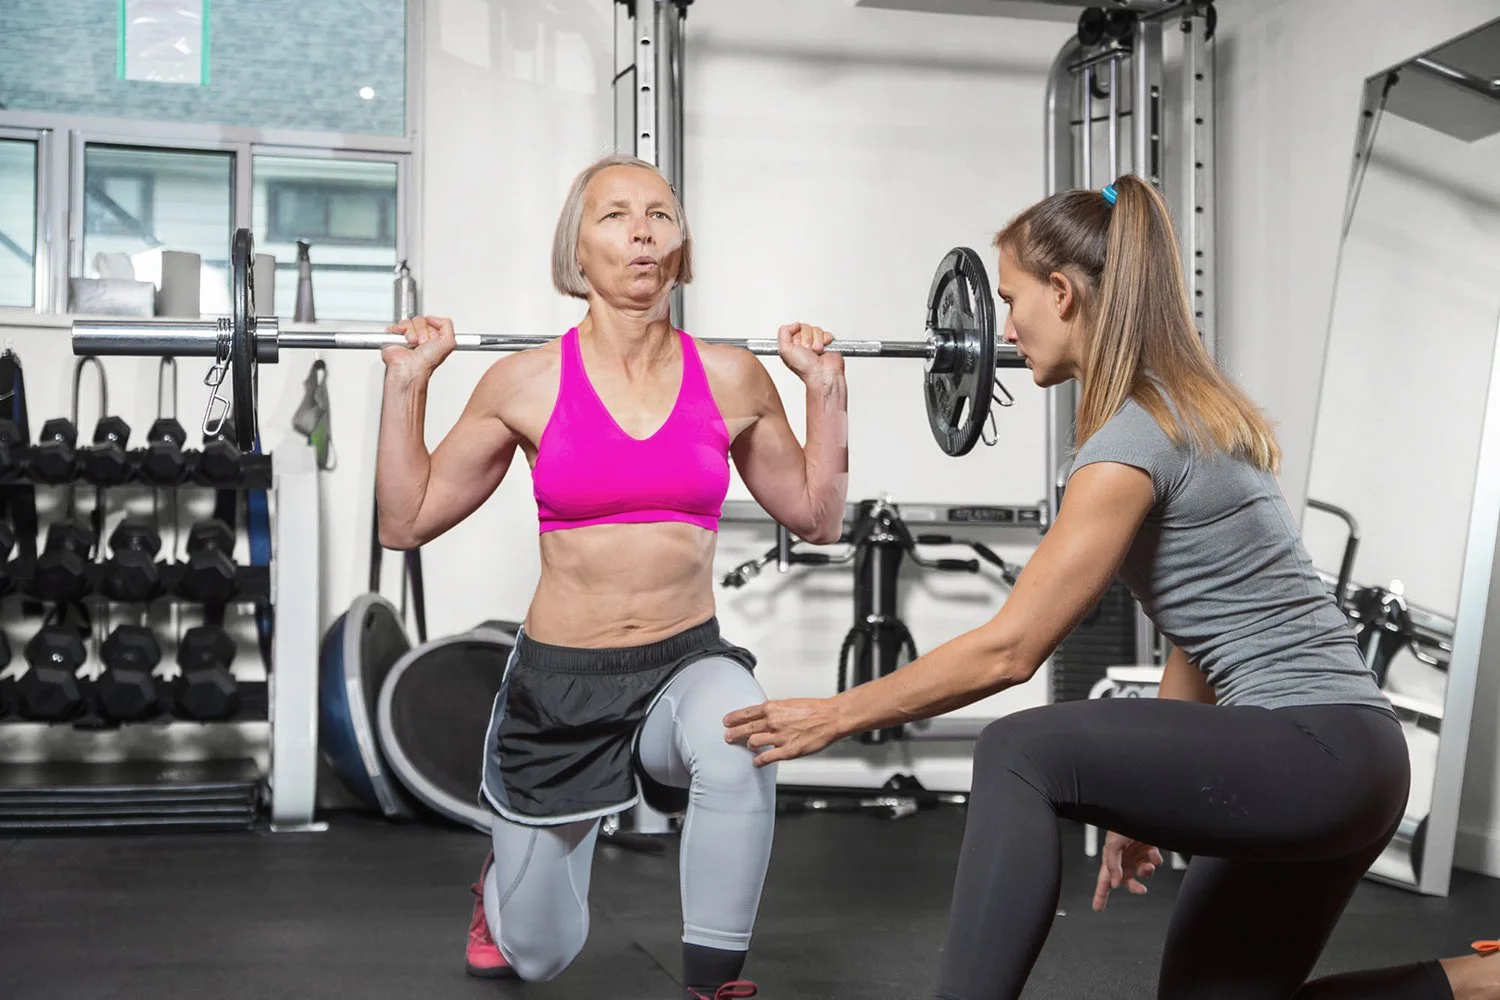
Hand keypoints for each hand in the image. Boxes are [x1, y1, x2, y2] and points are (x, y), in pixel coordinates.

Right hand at [382, 315, 456, 381]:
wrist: (411, 368)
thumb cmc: (427, 362)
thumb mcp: (449, 343)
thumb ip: (447, 326)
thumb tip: (433, 318)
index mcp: (432, 338)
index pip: (431, 321)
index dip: (432, 329)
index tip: (432, 340)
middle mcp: (420, 337)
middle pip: (420, 320)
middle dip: (422, 331)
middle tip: (421, 343)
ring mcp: (406, 336)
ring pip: (408, 322)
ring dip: (411, 333)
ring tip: (412, 344)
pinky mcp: (394, 337)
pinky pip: (396, 325)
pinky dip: (399, 331)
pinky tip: (403, 340)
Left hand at [723, 697, 844, 765]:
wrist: (830, 718)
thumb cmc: (814, 710)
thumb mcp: (789, 703)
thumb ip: (775, 711)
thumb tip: (764, 715)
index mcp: (773, 708)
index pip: (746, 713)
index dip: (734, 718)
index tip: (727, 721)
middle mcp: (773, 721)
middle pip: (746, 728)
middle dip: (733, 733)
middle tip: (728, 736)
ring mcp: (779, 737)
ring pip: (753, 742)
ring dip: (747, 745)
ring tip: (746, 747)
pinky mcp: (787, 751)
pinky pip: (766, 758)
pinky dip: (758, 761)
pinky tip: (756, 761)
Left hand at [776, 322, 844, 384]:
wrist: (822, 374)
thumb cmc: (804, 368)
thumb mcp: (784, 350)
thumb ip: (783, 332)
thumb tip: (795, 324)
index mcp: (792, 345)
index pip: (794, 328)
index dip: (797, 336)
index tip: (797, 346)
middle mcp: (803, 343)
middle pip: (805, 327)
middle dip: (807, 339)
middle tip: (808, 350)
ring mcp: (815, 342)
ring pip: (816, 329)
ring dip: (816, 341)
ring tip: (816, 352)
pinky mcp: (826, 343)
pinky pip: (826, 333)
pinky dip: (825, 340)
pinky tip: (823, 350)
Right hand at [1092, 831, 1162, 911]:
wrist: (1143, 811)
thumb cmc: (1121, 823)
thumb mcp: (1112, 844)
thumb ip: (1112, 865)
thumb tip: (1114, 882)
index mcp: (1110, 858)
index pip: (1103, 880)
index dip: (1100, 895)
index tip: (1097, 908)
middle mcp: (1124, 859)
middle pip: (1127, 881)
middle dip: (1134, 886)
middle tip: (1142, 889)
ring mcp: (1137, 855)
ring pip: (1143, 873)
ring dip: (1146, 872)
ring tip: (1147, 865)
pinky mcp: (1150, 850)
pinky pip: (1153, 862)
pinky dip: (1154, 859)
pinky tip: (1151, 851)